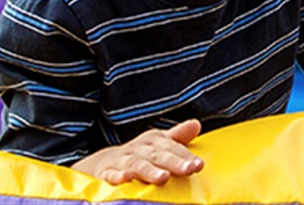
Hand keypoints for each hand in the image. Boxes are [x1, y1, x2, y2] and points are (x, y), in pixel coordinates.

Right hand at [71, 119, 204, 184]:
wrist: (104, 163)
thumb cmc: (141, 154)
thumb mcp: (158, 144)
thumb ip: (178, 137)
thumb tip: (196, 124)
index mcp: (153, 141)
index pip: (172, 147)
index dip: (185, 155)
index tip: (199, 165)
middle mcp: (138, 148)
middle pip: (157, 155)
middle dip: (173, 162)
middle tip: (188, 169)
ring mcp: (121, 160)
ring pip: (137, 164)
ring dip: (149, 171)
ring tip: (163, 178)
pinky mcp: (105, 172)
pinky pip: (110, 174)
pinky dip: (117, 176)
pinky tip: (125, 179)